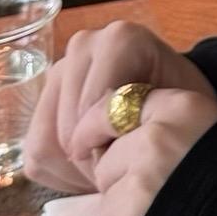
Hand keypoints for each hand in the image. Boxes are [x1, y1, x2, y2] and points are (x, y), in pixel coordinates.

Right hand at [23, 20, 216, 191]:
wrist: (174, 101)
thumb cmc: (180, 108)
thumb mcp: (180, 114)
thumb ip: (145, 125)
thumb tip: (103, 157)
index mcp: (121, 40)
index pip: (94, 107)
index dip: (110, 143)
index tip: (132, 158)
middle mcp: (83, 47)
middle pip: (68, 127)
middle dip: (94, 161)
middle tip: (121, 174)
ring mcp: (58, 72)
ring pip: (46, 143)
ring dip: (77, 171)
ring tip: (109, 174)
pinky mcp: (42, 103)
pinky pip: (36, 155)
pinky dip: (63, 175)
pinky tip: (93, 172)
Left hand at [90, 90, 216, 215]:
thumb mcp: (212, 130)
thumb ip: (165, 124)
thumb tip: (106, 140)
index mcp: (179, 110)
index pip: (113, 106)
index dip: (96, 129)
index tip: (88, 144)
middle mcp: (155, 142)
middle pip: (105, 163)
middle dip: (122, 183)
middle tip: (163, 198)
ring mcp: (139, 189)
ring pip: (105, 204)